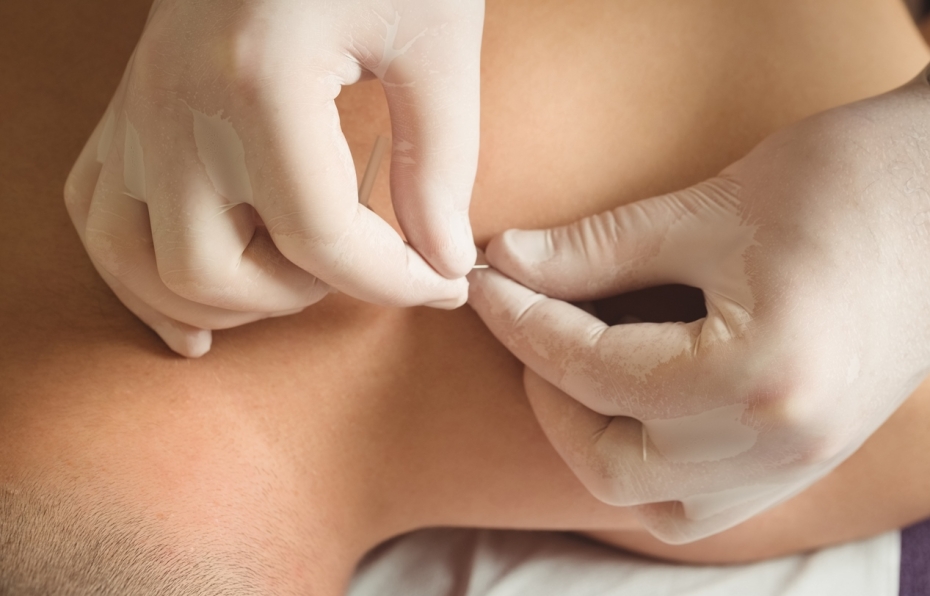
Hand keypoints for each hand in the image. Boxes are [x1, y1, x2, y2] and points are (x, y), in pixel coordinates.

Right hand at [64, 0, 482, 356]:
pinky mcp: (129, 107)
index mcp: (259, 80)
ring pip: (135, 264)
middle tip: (363, 261)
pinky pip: (97, 215)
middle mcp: (178, 103)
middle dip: (301, 296)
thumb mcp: (437, 42)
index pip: (322, 240)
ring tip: (288, 285)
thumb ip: (440, 163)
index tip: (442, 282)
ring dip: (218, 301)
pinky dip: (138, 273)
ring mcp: (140, 106)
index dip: (396, 283)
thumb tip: (441, 261)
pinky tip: (197, 301)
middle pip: (211, 275)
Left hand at [468, 66, 929, 542]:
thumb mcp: (708, 208)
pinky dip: (650, 462)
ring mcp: (799, 465)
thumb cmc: (848, 181)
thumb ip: (595, 249)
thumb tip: (506, 262)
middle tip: (525, 330)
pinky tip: (634, 404)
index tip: (485, 283)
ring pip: (655, 501)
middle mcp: (779, 446)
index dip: (521, 323)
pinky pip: (701, 500)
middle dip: (550, 397)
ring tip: (575, 371)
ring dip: (596, 442)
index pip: (592, 371)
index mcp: (757, 379)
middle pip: (612, 463)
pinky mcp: (807, 459)